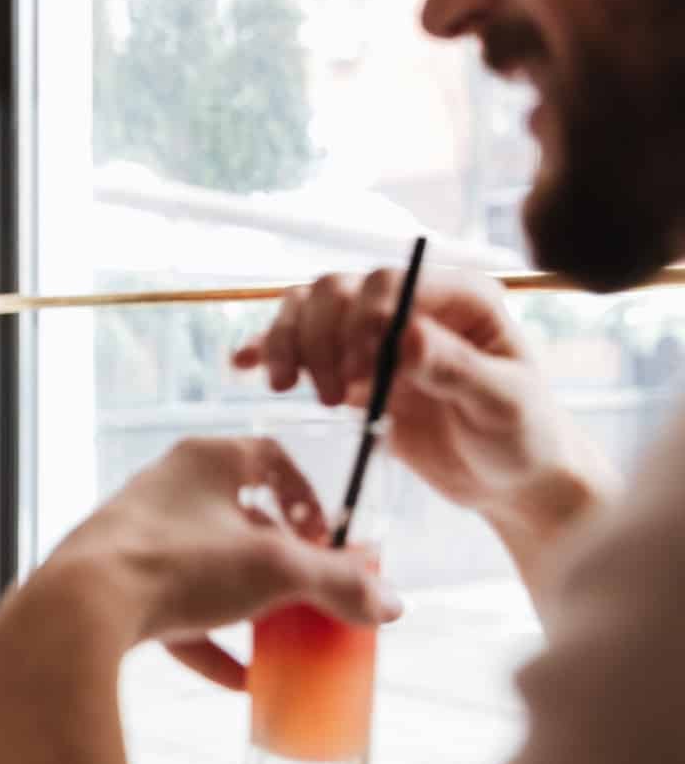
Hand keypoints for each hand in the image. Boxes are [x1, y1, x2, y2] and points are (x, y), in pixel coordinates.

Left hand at [0, 436, 401, 692]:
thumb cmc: (177, 564)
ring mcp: (137, 537)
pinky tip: (240, 682)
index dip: (308, 495)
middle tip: (311, 593)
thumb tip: (392, 606)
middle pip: (239, 518)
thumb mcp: (274, 570)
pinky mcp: (116, 585)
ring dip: (246, 602)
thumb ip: (337, 584)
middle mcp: (165, 489)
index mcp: (202, 461)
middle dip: (280, 559)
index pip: (270, 457)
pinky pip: (174, 612)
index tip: (327, 538)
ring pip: (206, 567)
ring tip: (282, 638)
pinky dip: (209, 644)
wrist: (78, 609)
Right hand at [232, 267, 616, 600]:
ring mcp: (375, 334)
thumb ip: (456, 369)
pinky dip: (267, 349)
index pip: (390, 283)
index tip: (363, 370)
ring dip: (289, 342)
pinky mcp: (351, 366)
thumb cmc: (521, 437)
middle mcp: (410, 304)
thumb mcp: (501, 404)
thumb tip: (406, 337)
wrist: (509, 479)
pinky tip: (242, 365)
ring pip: (310, 310)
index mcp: (458, 296)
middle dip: (320, 336)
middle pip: (338, 290)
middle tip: (331, 394)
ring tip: (292, 389)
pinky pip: (299, 343)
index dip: (363, 319)